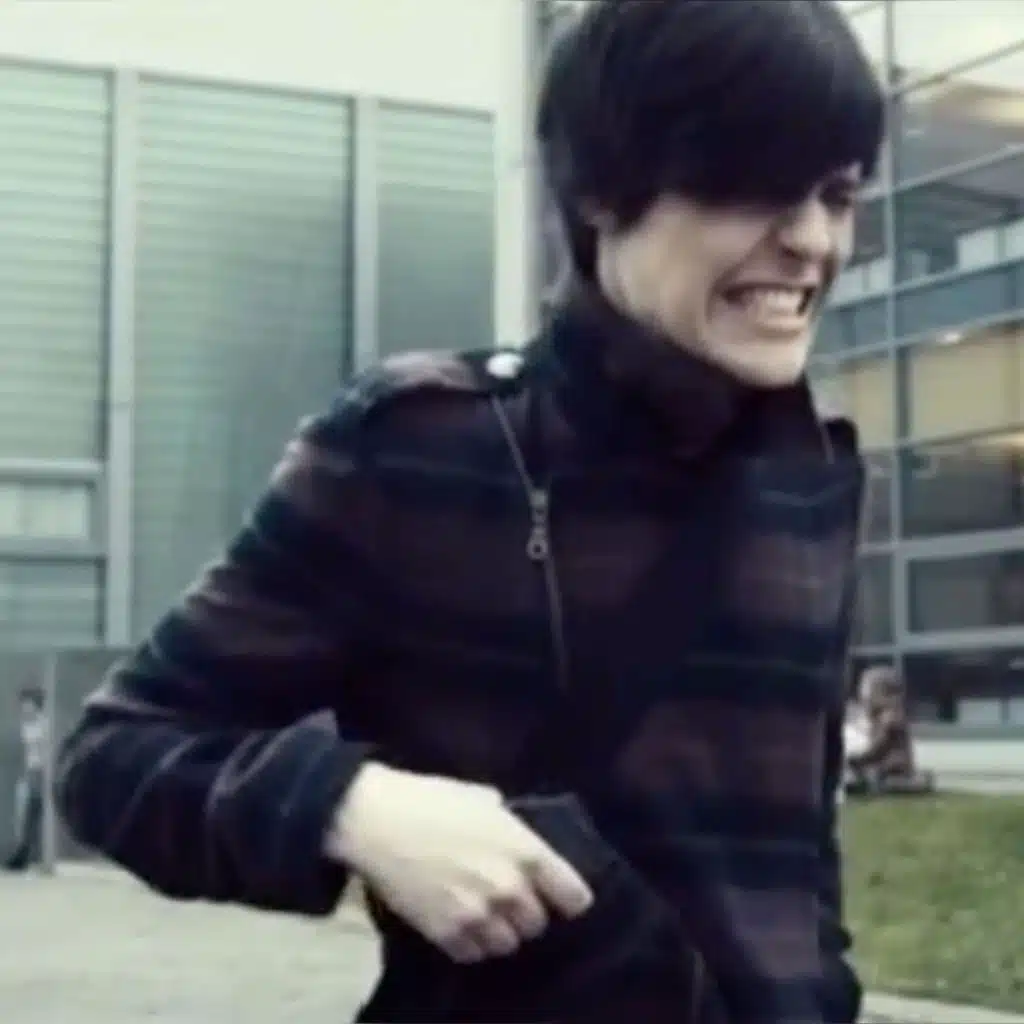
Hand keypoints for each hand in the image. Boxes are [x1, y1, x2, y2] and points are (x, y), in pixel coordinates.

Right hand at [325, 763, 592, 962]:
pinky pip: (473, 954)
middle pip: (538, 923)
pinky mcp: (446, 934)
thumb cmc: (430, 799)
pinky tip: (459, 922)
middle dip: (527, 911)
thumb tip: (514, 833)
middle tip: (510, 897)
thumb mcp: (482, 798)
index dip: (570, 897)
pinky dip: (470, 942)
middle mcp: (508, 889)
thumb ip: (507, 823)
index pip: (572, 895)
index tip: (562, 896)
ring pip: (507, 944)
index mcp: (524, 851)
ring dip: (499, 931)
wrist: (376, 822)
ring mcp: (477, 915)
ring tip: (484, 913)